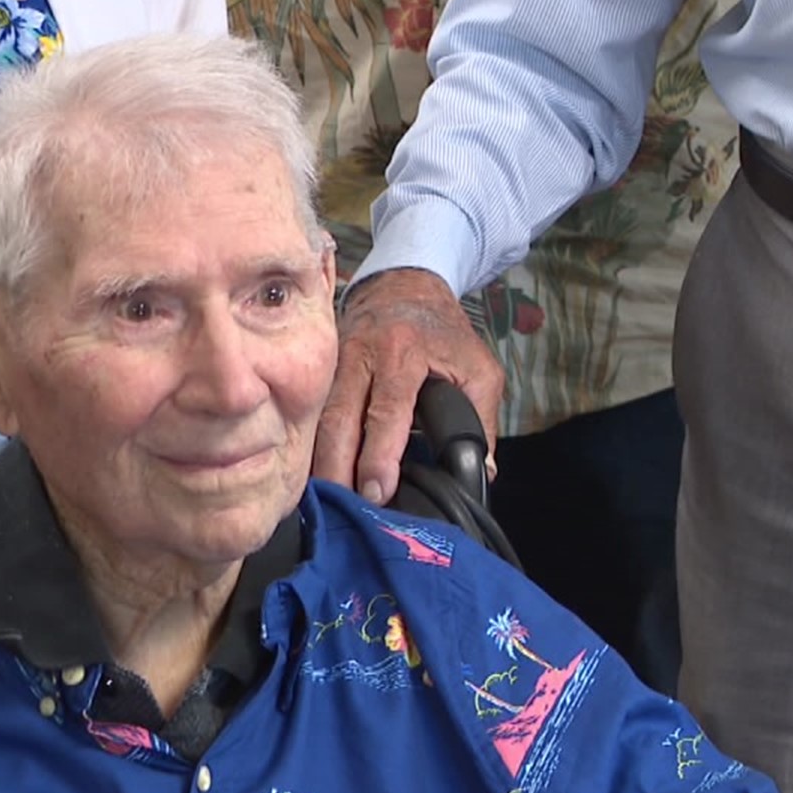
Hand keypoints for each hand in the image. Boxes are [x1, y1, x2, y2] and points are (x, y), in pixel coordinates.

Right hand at [313, 268, 503, 503]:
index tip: (377, 490)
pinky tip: (314, 474)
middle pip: (339, 419)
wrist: (403, 285)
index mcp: (401, 353)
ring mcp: (333, 362)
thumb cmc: (442, 331)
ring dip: (319, 461)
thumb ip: (482, 417)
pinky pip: (310, 413)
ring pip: (317, 419)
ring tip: (325, 501)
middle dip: (338, 467)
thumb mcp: (478, 366)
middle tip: (345, 507)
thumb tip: (481, 471)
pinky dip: (311, 446)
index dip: (379, 454)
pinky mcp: (320, 370)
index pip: (386, 410)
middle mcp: (359, 355)